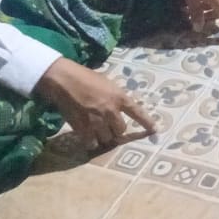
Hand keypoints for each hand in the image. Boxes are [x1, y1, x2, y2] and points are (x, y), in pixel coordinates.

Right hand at [34, 58, 156, 148]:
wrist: (64, 80)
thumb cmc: (84, 77)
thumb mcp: (106, 82)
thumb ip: (114, 96)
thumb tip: (118, 108)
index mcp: (118, 97)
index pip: (137, 112)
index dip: (146, 122)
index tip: (154, 130)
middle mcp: (110, 110)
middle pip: (120, 130)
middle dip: (116, 130)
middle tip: (109, 127)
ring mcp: (96, 120)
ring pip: (106, 138)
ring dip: (103, 137)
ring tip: (97, 132)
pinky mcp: (82, 127)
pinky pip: (91, 142)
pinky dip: (91, 142)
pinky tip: (88, 139)